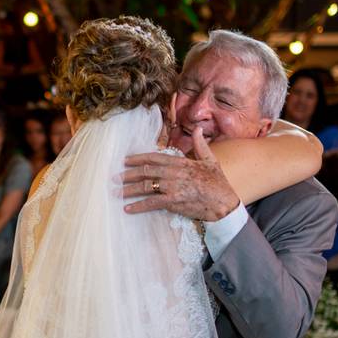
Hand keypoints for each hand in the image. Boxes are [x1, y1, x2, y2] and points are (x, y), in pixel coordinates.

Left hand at [121, 127, 239, 220]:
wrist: (223, 203)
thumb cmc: (218, 183)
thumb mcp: (210, 160)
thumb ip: (201, 145)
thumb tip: (199, 129)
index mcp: (180, 162)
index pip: (154, 157)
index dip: (138, 158)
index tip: (125, 160)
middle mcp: (173, 173)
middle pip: (145, 171)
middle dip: (128, 174)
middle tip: (114, 177)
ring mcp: (172, 187)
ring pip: (145, 186)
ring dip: (128, 189)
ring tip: (116, 192)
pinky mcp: (172, 201)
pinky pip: (151, 203)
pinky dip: (138, 206)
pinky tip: (127, 208)